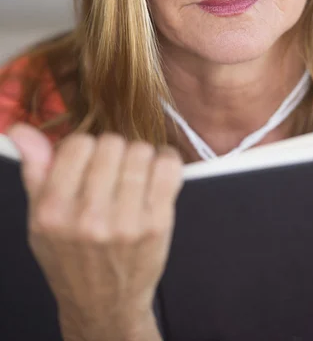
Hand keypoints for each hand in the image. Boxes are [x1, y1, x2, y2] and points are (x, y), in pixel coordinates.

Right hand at [8, 124, 183, 340]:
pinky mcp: (158, 224)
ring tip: (132, 174)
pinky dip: (166, 160)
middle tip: (111, 170)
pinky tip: (155, 171)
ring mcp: (126, 222)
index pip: (78, 144)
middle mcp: (89, 218)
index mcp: (54, 211)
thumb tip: (21, 131)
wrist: (103, 304)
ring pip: (141, 151)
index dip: (85, 148)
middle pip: (112, 143)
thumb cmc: (70, 257)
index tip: (88, 162)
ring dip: (138, 157)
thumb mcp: (40, 219)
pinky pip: (168, 166)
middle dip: (112, 151)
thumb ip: (35, 170)